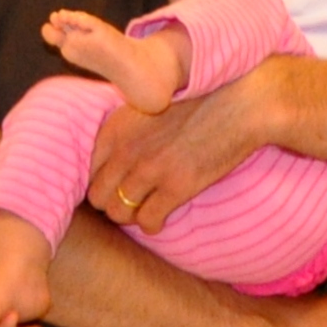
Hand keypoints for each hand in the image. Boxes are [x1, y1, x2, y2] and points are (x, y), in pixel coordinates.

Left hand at [87, 72, 266, 232]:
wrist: (239, 104)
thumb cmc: (198, 101)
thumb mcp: (149, 104)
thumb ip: (125, 128)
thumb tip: (111, 154)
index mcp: (116, 128)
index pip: (87, 171)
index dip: (101, 181)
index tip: (116, 185)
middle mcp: (126, 150)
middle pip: (98, 197)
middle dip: (111, 203)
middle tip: (130, 202)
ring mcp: (150, 170)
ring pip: (118, 213)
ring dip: (130, 216)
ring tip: (145, 210)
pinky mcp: (176, 187)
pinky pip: (149, 221)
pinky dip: (153, 225)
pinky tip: (161, 219)